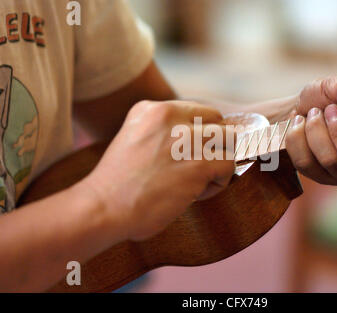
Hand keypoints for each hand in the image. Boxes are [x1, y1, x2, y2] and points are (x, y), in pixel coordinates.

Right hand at [84, 101, 234, 240]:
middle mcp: (170, 116)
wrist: (104, 207)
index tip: (189, 155)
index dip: (200, 135)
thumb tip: (195, 140)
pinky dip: (219, 182)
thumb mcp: (135, 139)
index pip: (197, 112)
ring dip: (218, 162)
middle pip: (217, 121)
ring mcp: (186, 139)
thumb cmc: (118, 184)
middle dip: (214, 145)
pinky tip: (197, 194)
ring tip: (199, 182)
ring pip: (229, 140)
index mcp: (152, 109)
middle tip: (198, 167)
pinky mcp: (199, 163)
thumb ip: (162, 133)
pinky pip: (229, 165)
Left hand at [286, 69, 336, 184]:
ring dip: (314, 131)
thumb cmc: (323, 101)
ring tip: (310, 114)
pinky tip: (297, 125)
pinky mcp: (320, 177)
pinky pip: (306, 164)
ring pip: (330, 162)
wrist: (294, 114)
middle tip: (328, 109)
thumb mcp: (332, 89)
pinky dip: (297, 139)